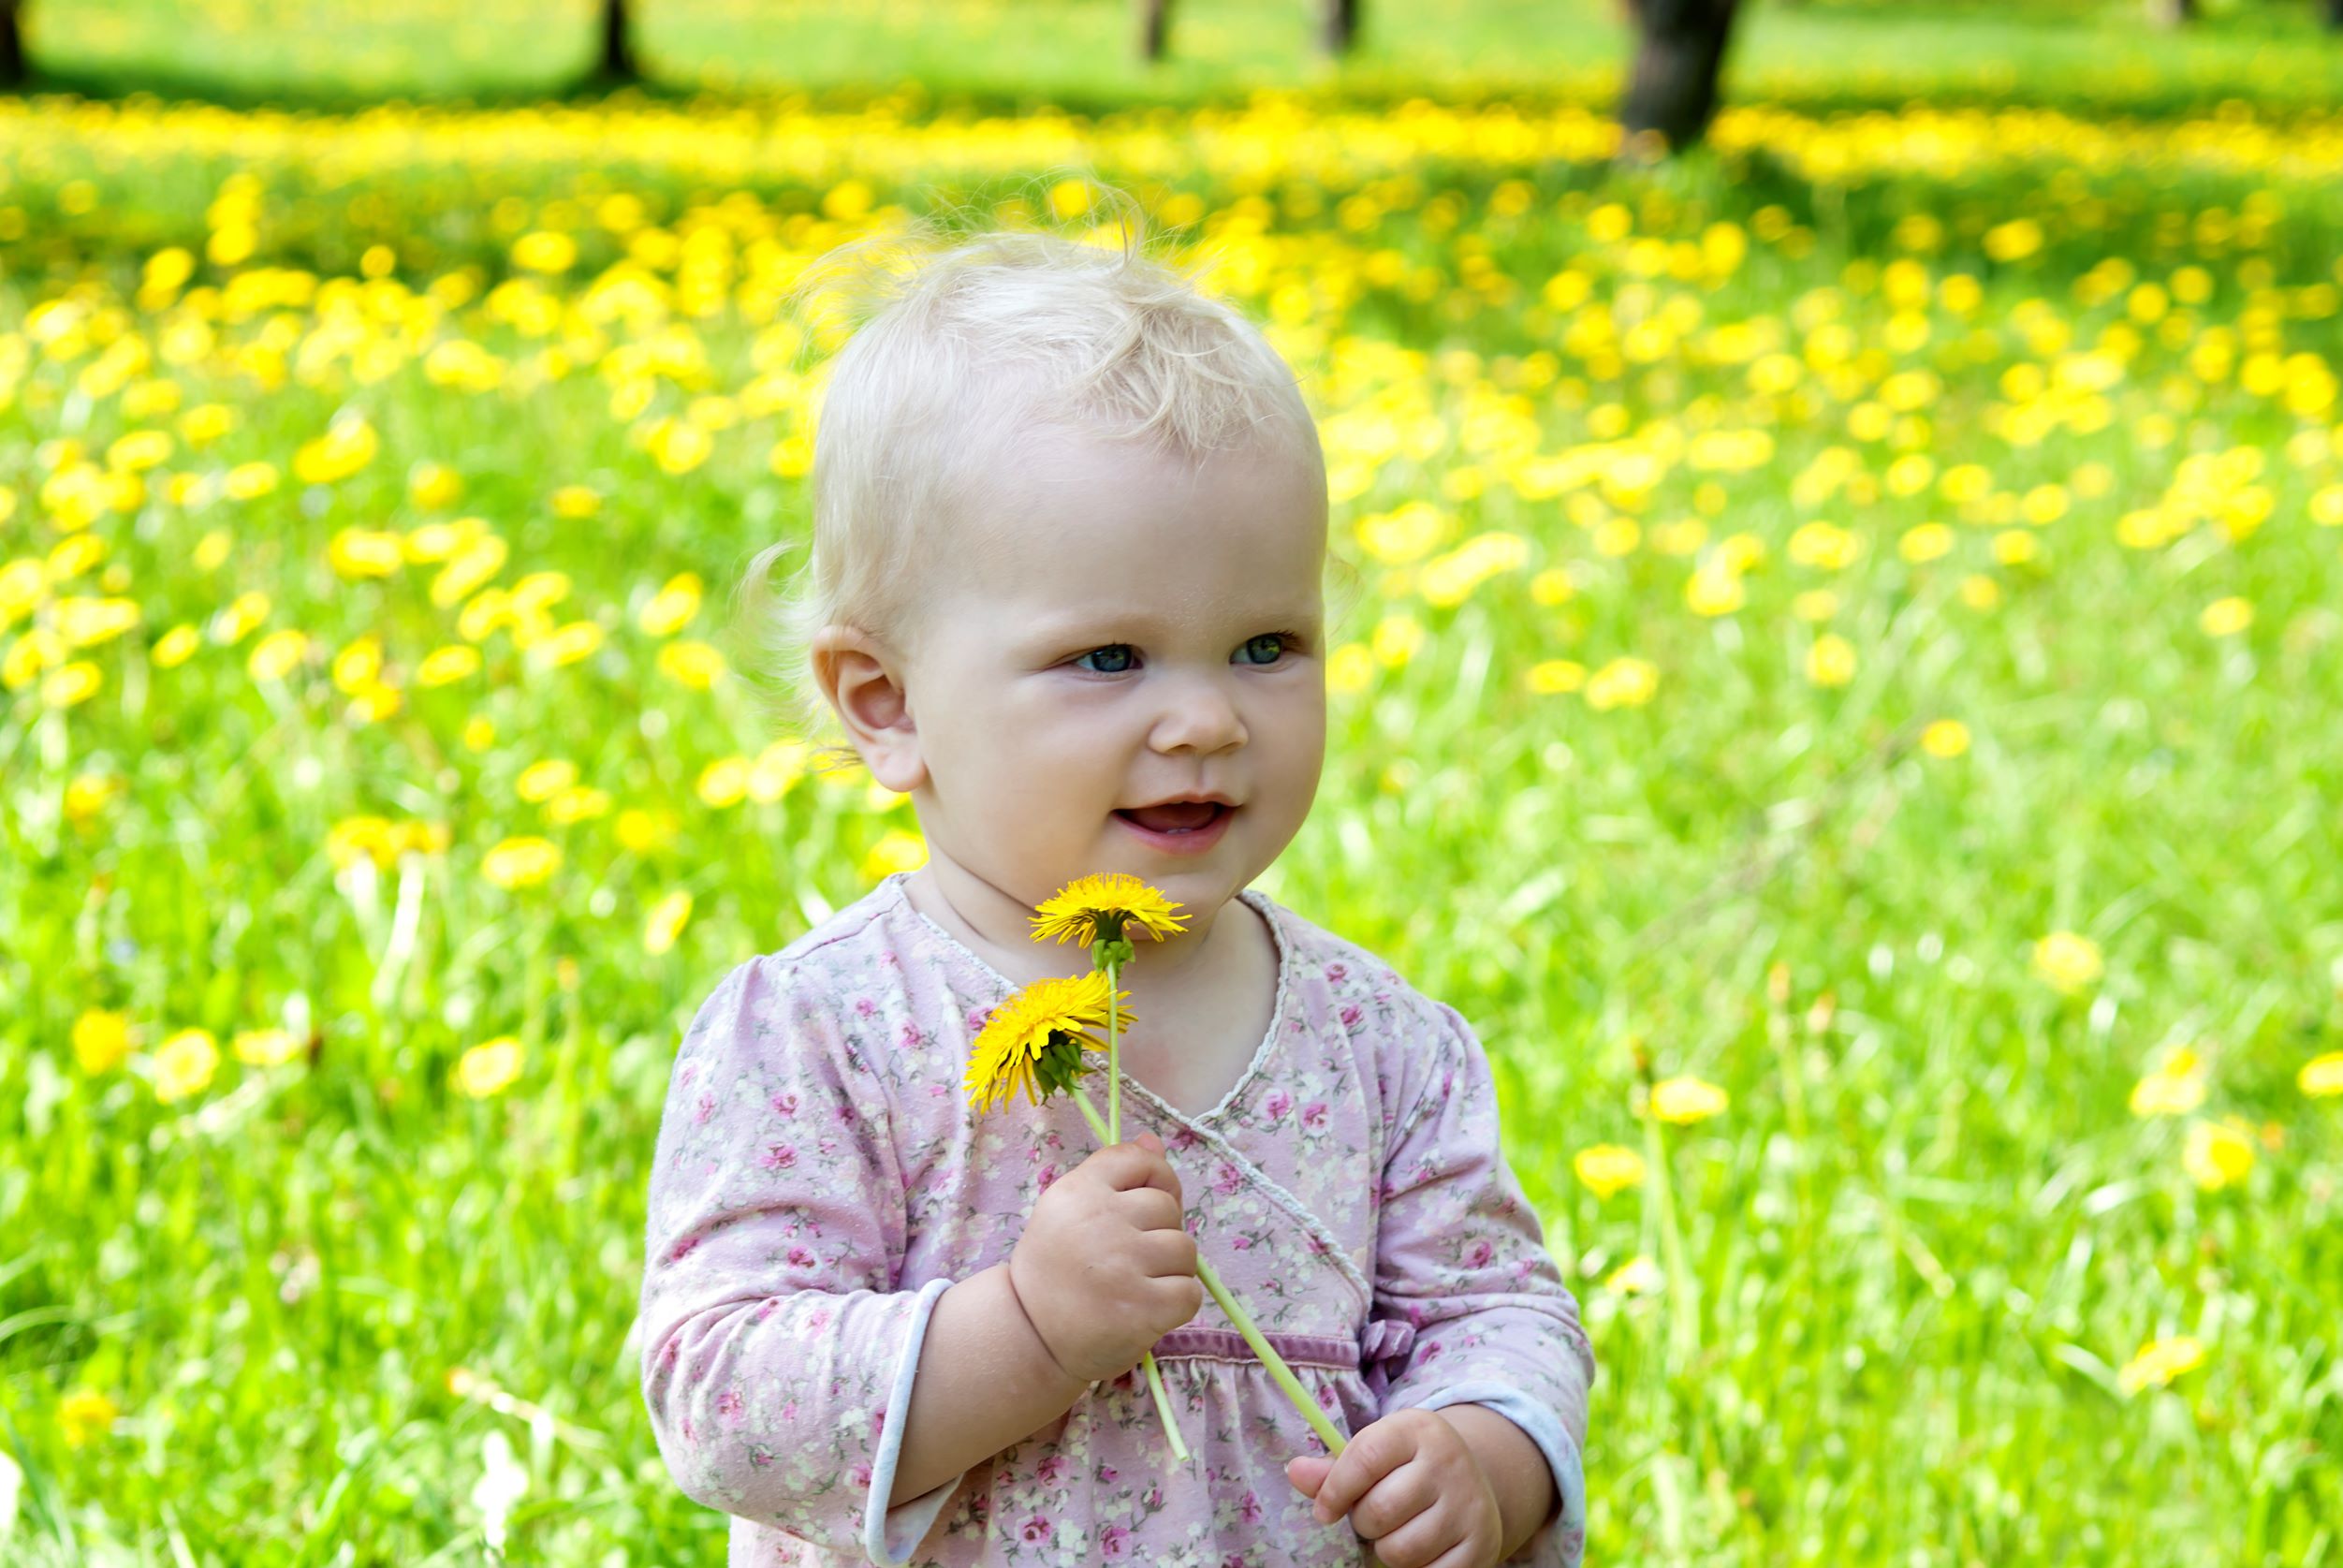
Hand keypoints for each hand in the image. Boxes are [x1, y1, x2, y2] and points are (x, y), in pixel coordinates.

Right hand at [1006, 1131, 1201, 1384]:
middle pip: (1168, 1206)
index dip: (1155, 1179)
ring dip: (1170, 1269)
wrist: (1031, 1337)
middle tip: (1128, 1259)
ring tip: (1136, 1285)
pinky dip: (1176, 1304)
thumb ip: (1114, 1175)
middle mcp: (1100, 1221)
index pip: (1138, 1159)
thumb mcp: (1071, 1212)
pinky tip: (1146, 1309)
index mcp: (1079, 1191)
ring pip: (1185, 1249)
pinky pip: (1189, 1292)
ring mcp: (1123, 1265)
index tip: (1143, 1207)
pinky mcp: (1144, 1307)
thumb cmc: (1056, 1270)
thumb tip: (1153, 1141)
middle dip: (1159, 1231)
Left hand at [1285, 1408, 1505, 1567]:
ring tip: (1395, 1532)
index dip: (1335, 1489)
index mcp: (1417, 1429)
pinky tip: (1420, 1550)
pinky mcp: (1481, 1545)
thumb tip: (1294, 1472)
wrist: (1477, 1483)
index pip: (1366, 1457)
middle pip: (1380, 1509)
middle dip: (1363, 1522)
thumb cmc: (1408, 1468)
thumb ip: (1335, 1468)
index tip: (1324, 1510)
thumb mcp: (1377, 1453)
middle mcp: (1448, 1462)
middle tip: (1370, 1518)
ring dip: (1386, 1549)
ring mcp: (1469, 1505)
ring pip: (1402, 1549)